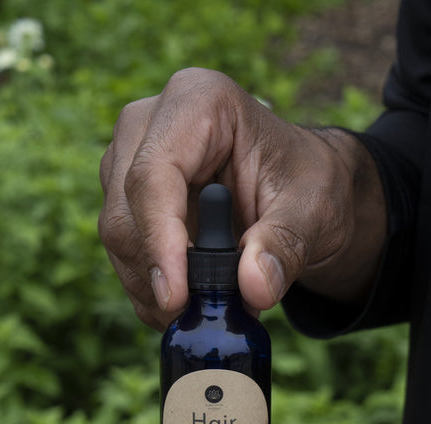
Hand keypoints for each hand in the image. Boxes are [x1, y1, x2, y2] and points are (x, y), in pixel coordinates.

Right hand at [99, 68, 385, 329]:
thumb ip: (285, 246)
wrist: (296, 188)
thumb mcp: (313, 212)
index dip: (159, 241)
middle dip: (159, 273)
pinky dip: (151, 291)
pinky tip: (187, 305)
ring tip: (206, 310)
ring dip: (154, 288)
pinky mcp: (124, 198)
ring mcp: (128, 160)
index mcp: (198, 102)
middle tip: (200, 315)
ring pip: (118, 238)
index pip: (154, 174)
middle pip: (125, 211)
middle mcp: (149, 124)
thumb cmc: (307, 184)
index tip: (176, 297)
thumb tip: (254, 289)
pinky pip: (123, 254)